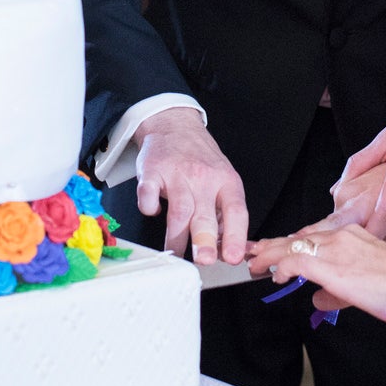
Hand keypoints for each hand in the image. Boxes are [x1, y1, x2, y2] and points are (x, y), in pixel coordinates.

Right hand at [133, 107, 248, 265]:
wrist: (174, 125)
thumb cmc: (200, 159)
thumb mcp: (223, 180)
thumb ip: (226, 214)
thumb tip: (227, 252)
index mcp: (226, 182)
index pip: (236, 211)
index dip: (236, 236)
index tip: (234, 257)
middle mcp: (203, 178)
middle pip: (204, 214)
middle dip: (205, 240)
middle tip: (205, 260)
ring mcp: (176, 174)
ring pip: (178, 211)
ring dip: (177, 236)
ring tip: (177, 253)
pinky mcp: (152, 172)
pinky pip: (148, 195)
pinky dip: (149, 208)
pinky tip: (153, 212)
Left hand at [248, 221, 385, 326]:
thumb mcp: (368, 289)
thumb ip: (339, 293)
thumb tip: (318, 299)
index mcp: (354, 236)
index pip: (314, 236)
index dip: (290, 242)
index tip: (275, 248)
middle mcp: (343, 236)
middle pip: (298, 237)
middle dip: (273, 246)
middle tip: (254, 252)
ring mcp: (337, 248)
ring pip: (292, 246)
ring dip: (270, 256)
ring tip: (254, 264)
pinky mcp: (332, 264)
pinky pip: (296, 261)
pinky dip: (281, 267)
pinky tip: (275, 276)